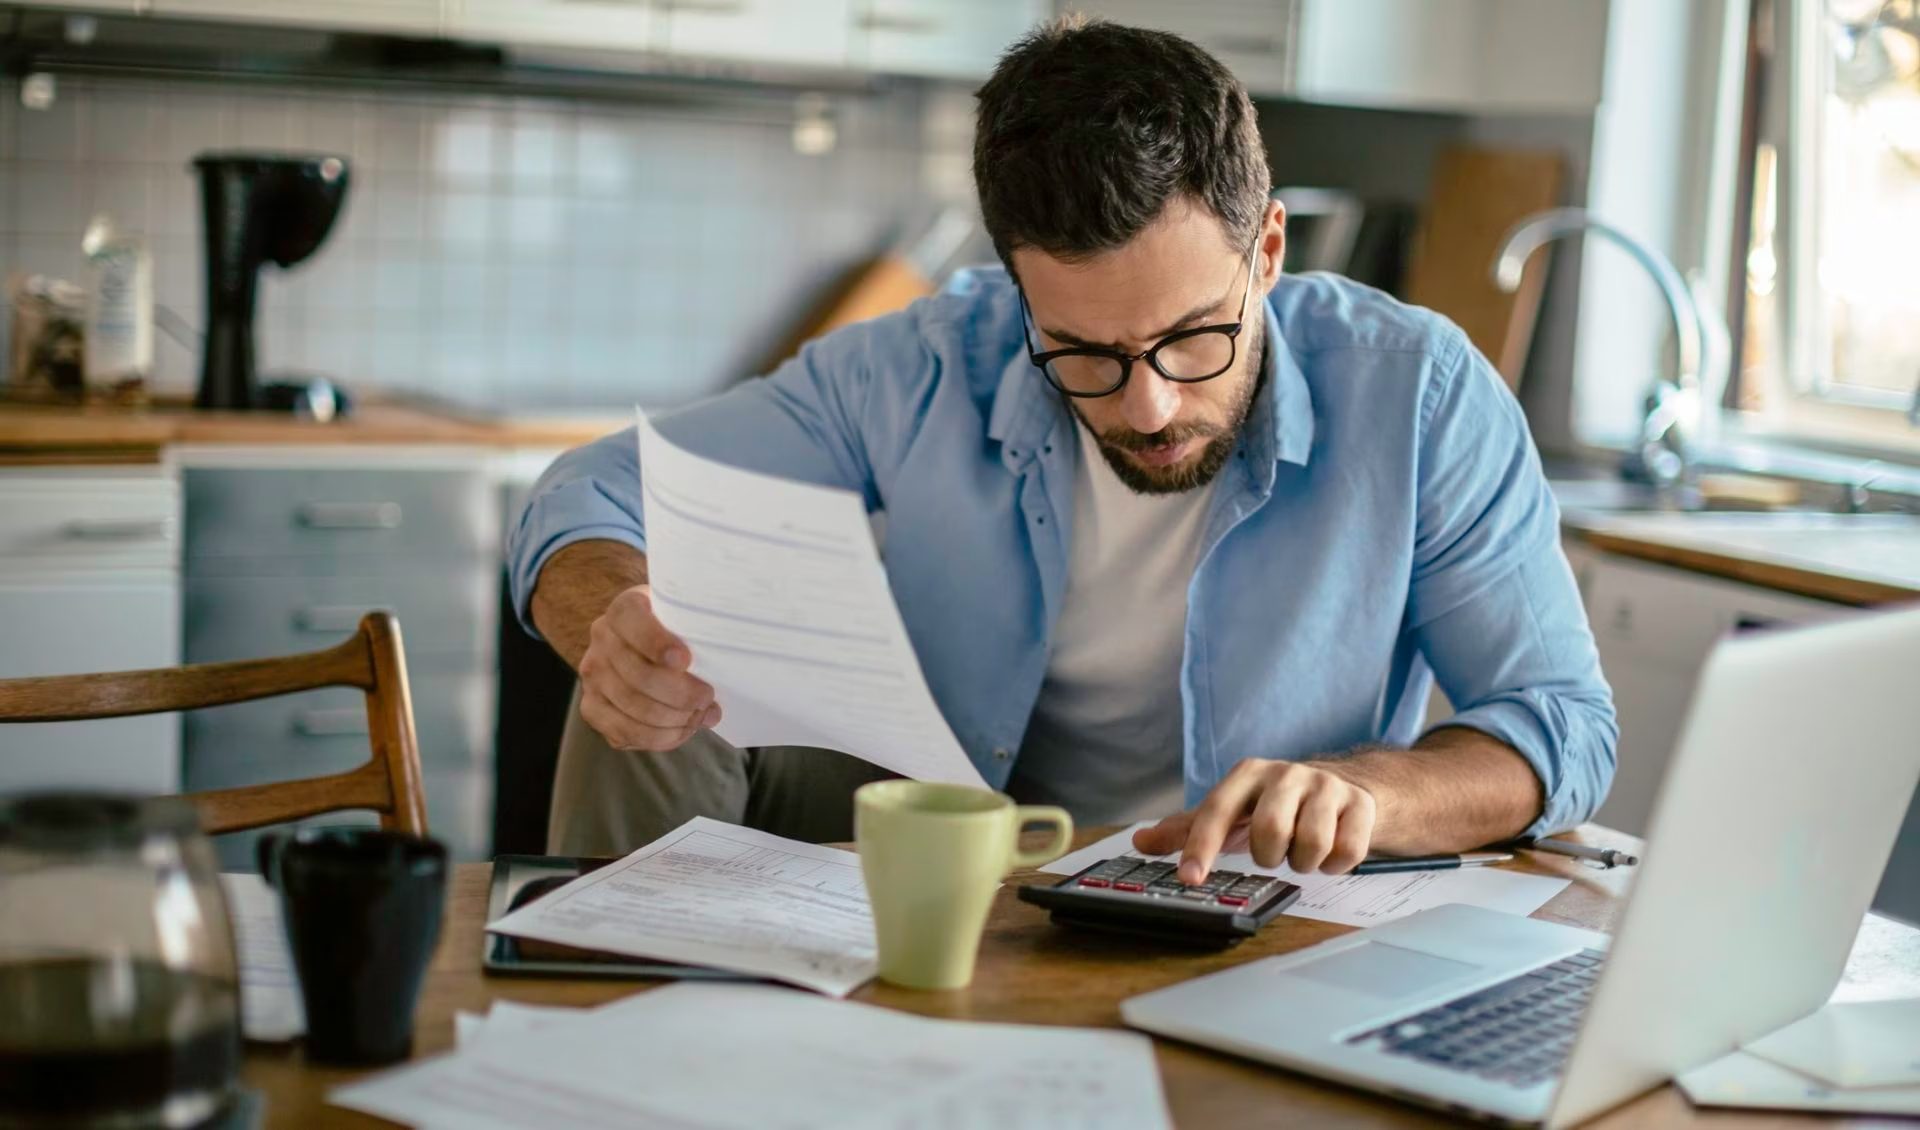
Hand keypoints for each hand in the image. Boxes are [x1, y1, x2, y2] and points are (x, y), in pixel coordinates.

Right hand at [576, 584, 721, 750]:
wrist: (646, 644)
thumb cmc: (678, 631)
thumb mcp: (687, 618)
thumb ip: (699, 633)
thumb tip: (725, 673)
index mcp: (625, 609)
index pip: (631, 621)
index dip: (656, 643)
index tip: (685, 660)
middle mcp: (602, 638)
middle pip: (639, 676)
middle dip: (681, 694)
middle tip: (707, 697)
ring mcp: (593, 675)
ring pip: (634, 708)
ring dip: (674, 719)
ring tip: (699, 716)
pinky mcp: (592, 707)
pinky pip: (624, 732)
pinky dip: (659, 738)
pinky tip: (682, 730)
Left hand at [1132, 759, 1377, 883]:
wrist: (1348, 787)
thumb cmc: (1278, 805)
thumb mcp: (1233, 812)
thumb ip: (1187, 829)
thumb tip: (1140, 841)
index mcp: (1248, 774)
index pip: (1217, 810)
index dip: (1201, 846)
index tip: (1189, 879)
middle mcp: (1287, 774)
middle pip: (1271, 831)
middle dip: (1270, 856)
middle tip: (1274, 853)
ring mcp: (1327, 786)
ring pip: (1311, 844)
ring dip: (1304, 862)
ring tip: (1302, 852)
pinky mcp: (1361, 804)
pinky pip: (1346, 852)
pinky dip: (1336, 865)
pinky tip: (1331, 853)